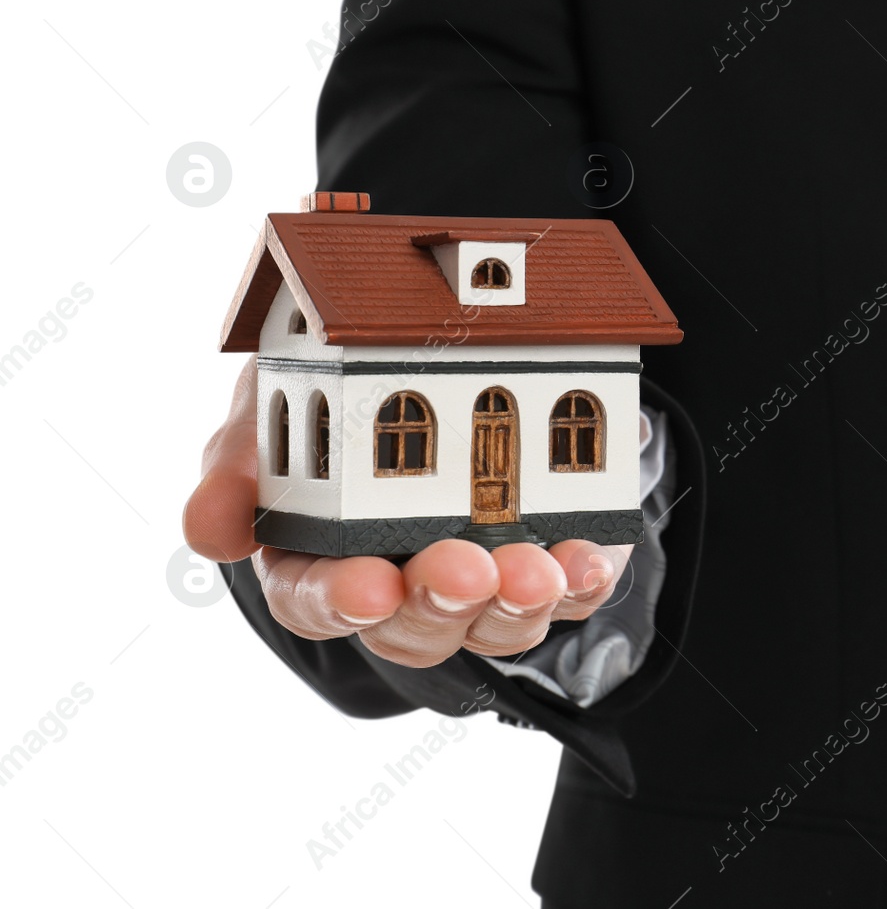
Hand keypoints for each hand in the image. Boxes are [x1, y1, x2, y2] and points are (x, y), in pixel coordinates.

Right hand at [183, 359, 633, 667]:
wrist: (450, 344)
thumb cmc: (342, 381)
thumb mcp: (278, 395)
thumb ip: (242, 458)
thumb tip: (211, 529)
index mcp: (318, 554)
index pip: (314, 601)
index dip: (339, 600)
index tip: (368, 586)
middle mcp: (401, 585)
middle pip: (413, 628)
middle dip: (439, 601)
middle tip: (463, 570)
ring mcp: (481, 585)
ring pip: (496, 625)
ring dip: (516, 602)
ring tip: (535, 568)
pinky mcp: (552, 565)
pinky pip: (569, 597)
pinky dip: (580, 583)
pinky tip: (588, 559)